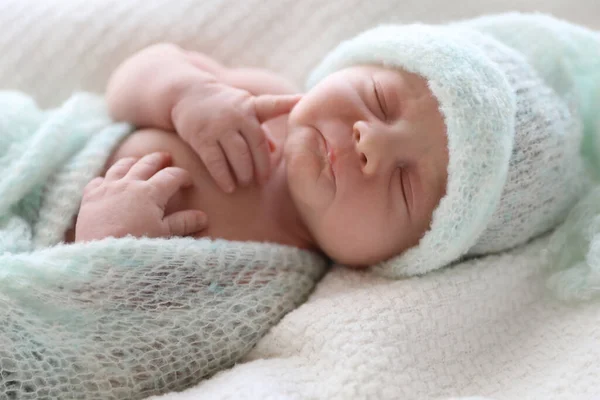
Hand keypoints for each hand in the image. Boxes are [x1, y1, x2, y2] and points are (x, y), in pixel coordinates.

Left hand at [75, 152, 207, 241]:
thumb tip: (203, 216)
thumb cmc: (137, 246)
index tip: (188, 182)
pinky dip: (106, 178)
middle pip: (147, 163)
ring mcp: (108, 188)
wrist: (101, 258)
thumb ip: (183, 223)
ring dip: (133, 161)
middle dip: (159, 159)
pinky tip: (108, 182)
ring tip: (138, 161)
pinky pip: (98, 180)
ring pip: (121, 166)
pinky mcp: (90, 197)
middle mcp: (129, 183)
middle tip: (166, 157)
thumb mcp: (164, 235)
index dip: (183, 176)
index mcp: (151, 192)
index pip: (171, 176)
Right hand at [172, 83, 299, 192]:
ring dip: (244, 174)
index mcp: (251, 106)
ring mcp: (219, 126)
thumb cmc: (223, 105)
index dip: (288, 103)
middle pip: (256, 146)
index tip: (302, 100)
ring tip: (245, 184)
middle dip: (261, 167)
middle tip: (262, 182)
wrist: (186, 93)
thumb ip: (260, 130)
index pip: (272, 105)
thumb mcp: (244, 109)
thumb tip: (275, 152)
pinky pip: (216, 162)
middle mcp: (237, 115)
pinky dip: (223, 177)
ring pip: (238, 156)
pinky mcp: (201, 137)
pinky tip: (228, 187)